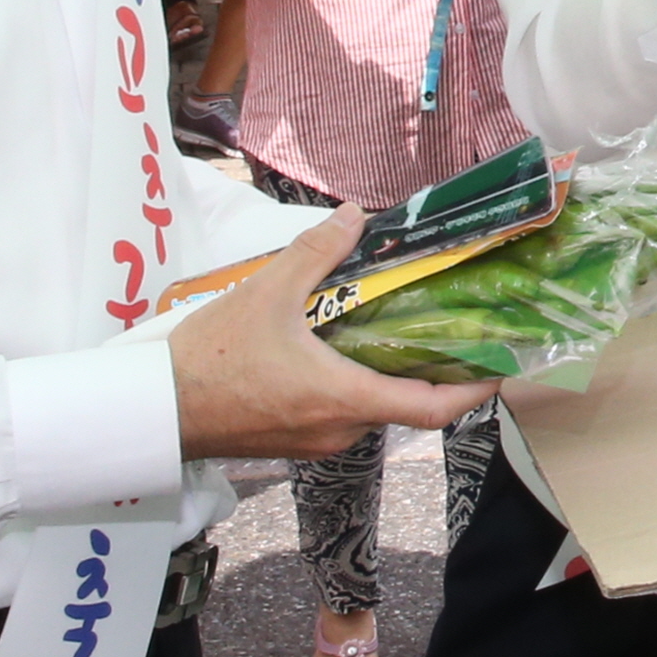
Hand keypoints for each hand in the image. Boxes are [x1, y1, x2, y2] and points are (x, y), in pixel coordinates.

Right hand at [170, 210, 499, 458]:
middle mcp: (340, 429)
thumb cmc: (210, 357)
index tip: (503, 365)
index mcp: (346, 398)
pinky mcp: (293, 439)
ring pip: (372, 407)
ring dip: (388, 373)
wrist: (153, 409)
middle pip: (406, 403)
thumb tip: (355, 216)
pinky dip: (356, 383)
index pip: (433, 407)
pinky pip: (341, 412)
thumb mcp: (266, 292)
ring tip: (398, 324)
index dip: (476, 388)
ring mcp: (316, 439)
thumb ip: (316, 252)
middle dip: (431, 367)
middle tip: (450, 325)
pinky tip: (346, 346)